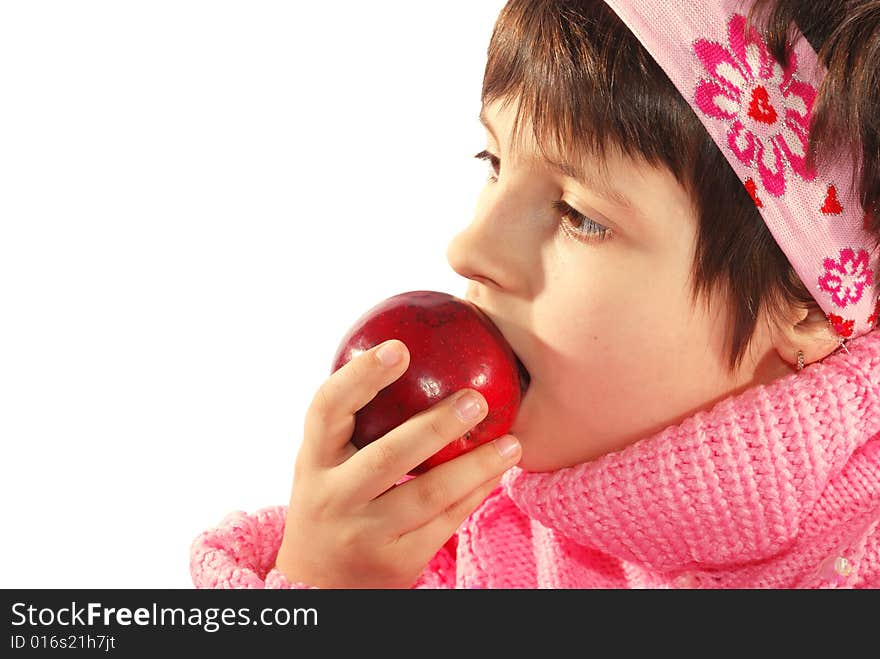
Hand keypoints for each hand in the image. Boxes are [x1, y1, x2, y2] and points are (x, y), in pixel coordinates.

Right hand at [274, 339, 521, 587]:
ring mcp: (365, 533)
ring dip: (476, 465)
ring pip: (428, 494)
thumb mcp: (324, 463)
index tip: (399, 348)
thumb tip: (406, 351)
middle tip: (476, 398)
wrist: (319, 583)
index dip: (360, 376)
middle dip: (436, 426)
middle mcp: (334, 497)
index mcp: (313, 460)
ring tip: (512, 442)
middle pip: (388, 456)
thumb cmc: (331, 501)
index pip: (327, 410)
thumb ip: (353, 421)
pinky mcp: (397, 561)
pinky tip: (498, 473)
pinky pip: (446, 522)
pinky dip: (476, 494)